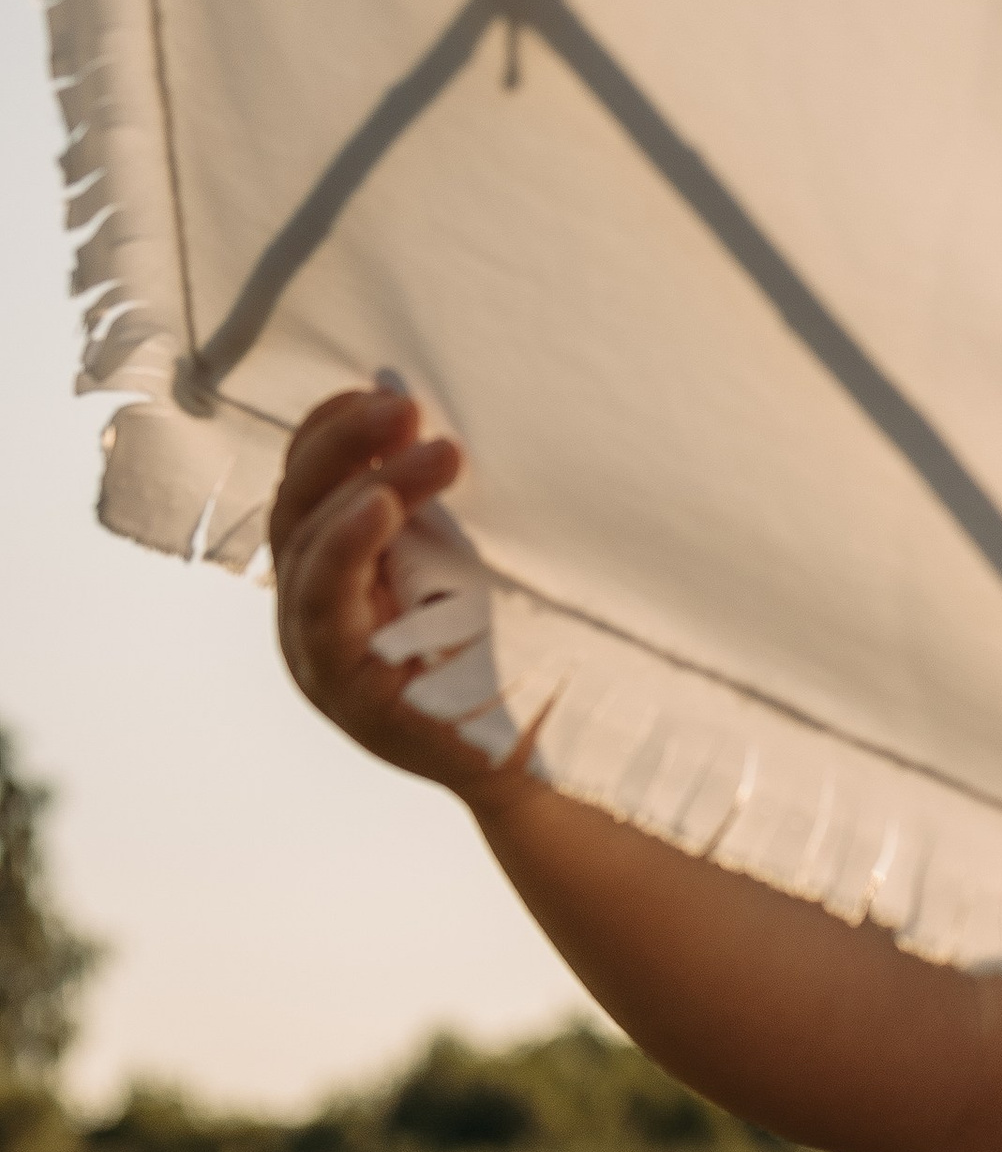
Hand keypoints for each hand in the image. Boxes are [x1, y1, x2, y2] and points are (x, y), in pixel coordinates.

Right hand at [269, 388, 525, 807]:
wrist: (553, 763)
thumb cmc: (519, 657)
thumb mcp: (472, 562)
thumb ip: (440, 505)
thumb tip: (428, 409)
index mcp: (336, 578)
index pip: (309, 487)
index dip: (331, 432)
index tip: (380, 388)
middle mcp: (313, 616)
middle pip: (298, 506)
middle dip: (344, 443)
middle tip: (404, 404)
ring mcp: (320, 657)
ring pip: (307, 548)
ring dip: (366, 485)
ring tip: (430, 449)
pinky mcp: (347, 693)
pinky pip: (326, 607)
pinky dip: (348, 547)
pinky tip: (380, 505)